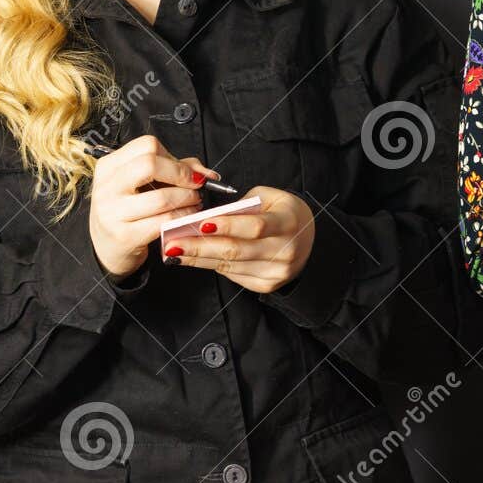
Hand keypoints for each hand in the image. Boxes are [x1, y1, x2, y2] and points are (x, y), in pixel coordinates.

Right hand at [89, 134, 215, 278]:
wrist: (108, 248)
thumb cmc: (129, 211)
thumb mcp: (142, 185)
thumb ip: (174, 169)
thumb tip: (204, 172)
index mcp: (109, 166)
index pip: (146, 145)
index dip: (173, 156)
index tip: (186, 169)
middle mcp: (106, 186)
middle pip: (150, 164)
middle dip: (181, 174)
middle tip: (195, 184)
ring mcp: (112, 212)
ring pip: (162, 197)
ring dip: (188, 198)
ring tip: (195, 200)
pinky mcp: (124, 236)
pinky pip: (164, 221)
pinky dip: (184, 216)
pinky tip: (188, 215)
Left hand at [159, 185, 315, 293]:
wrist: (309, 241)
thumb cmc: (284, 213)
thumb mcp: (272, 197)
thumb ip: (244, 204)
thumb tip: (209, 215)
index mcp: (288, 223)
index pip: (254, 226)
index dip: (227, 225)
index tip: (199, 223)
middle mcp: (284, 251)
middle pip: (236, 251)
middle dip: (200, 247)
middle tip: (173, 242)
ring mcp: (275, 271)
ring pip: (229, 266)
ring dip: (198, 258)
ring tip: (174, 250)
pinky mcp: (266, 285)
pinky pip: (233, 275)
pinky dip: (210, 265)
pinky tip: (193, 259)